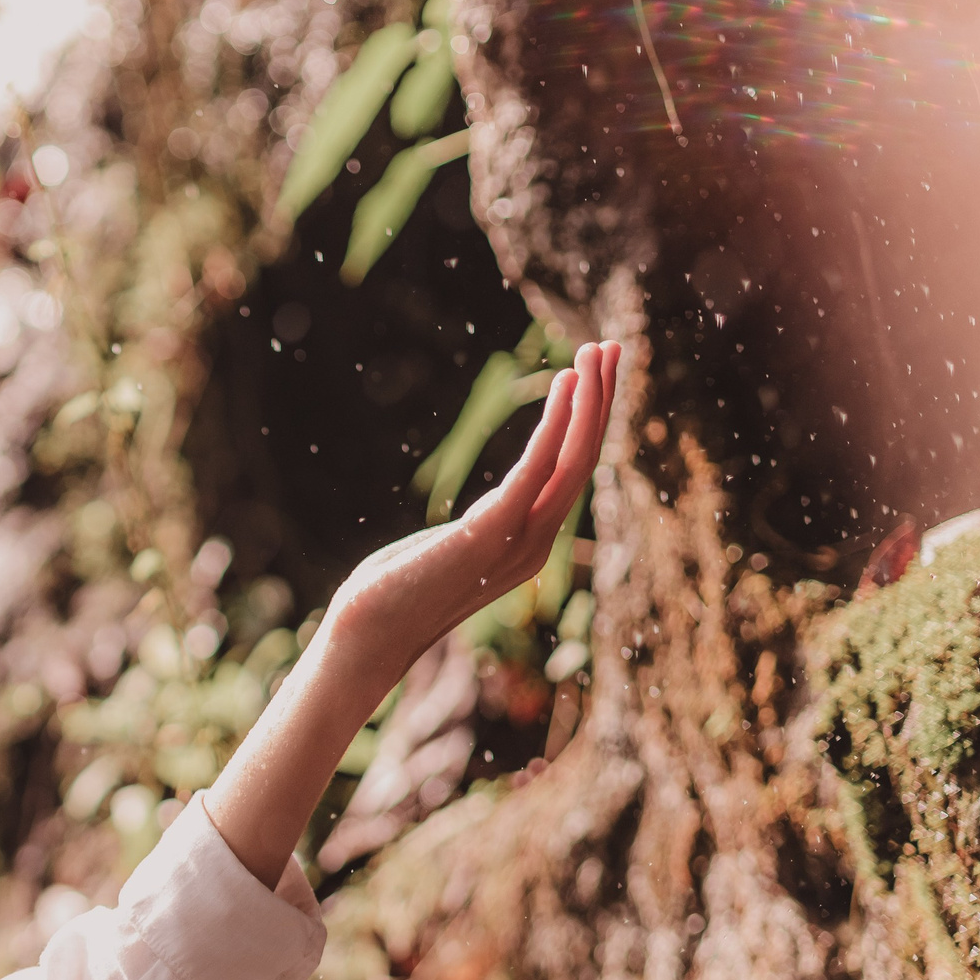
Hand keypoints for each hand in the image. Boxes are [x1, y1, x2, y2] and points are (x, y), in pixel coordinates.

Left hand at [201, 339, 620, 887]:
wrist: (364, 634)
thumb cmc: (392, 595)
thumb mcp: (447, 552)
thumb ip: (476, 530)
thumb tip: (481, 519)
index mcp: (527, 546)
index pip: (573, 475)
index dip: (589, 422)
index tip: (594, 372)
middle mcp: (535, 544)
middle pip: (585, 461)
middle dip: (602, 401)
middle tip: (614, 346)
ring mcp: (517, 543)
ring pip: (574, 462)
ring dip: (589, 402)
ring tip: (597, 352)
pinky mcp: (487, 536)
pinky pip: (535, 471)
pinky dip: (554, 425)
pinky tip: (562, 385)